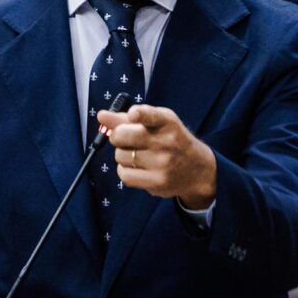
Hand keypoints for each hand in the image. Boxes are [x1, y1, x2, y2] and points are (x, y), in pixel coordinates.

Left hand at [97, 104, 217, 209]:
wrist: (197, 169)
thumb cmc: (171, 140)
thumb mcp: (156, 123)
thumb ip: (127, 118)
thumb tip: (101, 116)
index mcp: (167, 122)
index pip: (151, 115)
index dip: (140, 114)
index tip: (134, 114)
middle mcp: (166, 142)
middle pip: (122, 135)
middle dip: (117, 136)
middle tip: (124, 138)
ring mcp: (162, 164)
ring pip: (120, 156)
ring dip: (123, 154)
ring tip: (138, 154)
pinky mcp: (157, 182)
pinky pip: (124, 175)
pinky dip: (125, 170)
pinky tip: (137, 167)